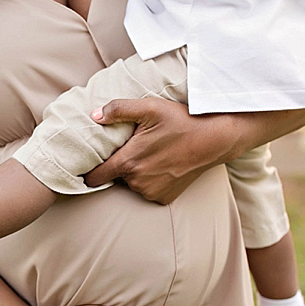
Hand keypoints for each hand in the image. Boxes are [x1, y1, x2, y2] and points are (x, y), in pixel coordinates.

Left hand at [83, 97, 239, 203]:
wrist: (216, 139)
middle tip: (133, 148)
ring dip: (135, 173)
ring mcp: (152, 192)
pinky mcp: (164, 198)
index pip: (94, 177)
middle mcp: (137, 182)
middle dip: (118, 165)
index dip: (89, 171)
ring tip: (151, 154)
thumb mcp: (150, 107)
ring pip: (131, 184)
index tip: (88, 164)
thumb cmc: (182, 121)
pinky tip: (161, 165)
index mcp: (129, 162)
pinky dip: (149, 181)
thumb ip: (119, 109)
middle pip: (114, 177)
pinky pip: (147, 190)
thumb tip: (94, 115)